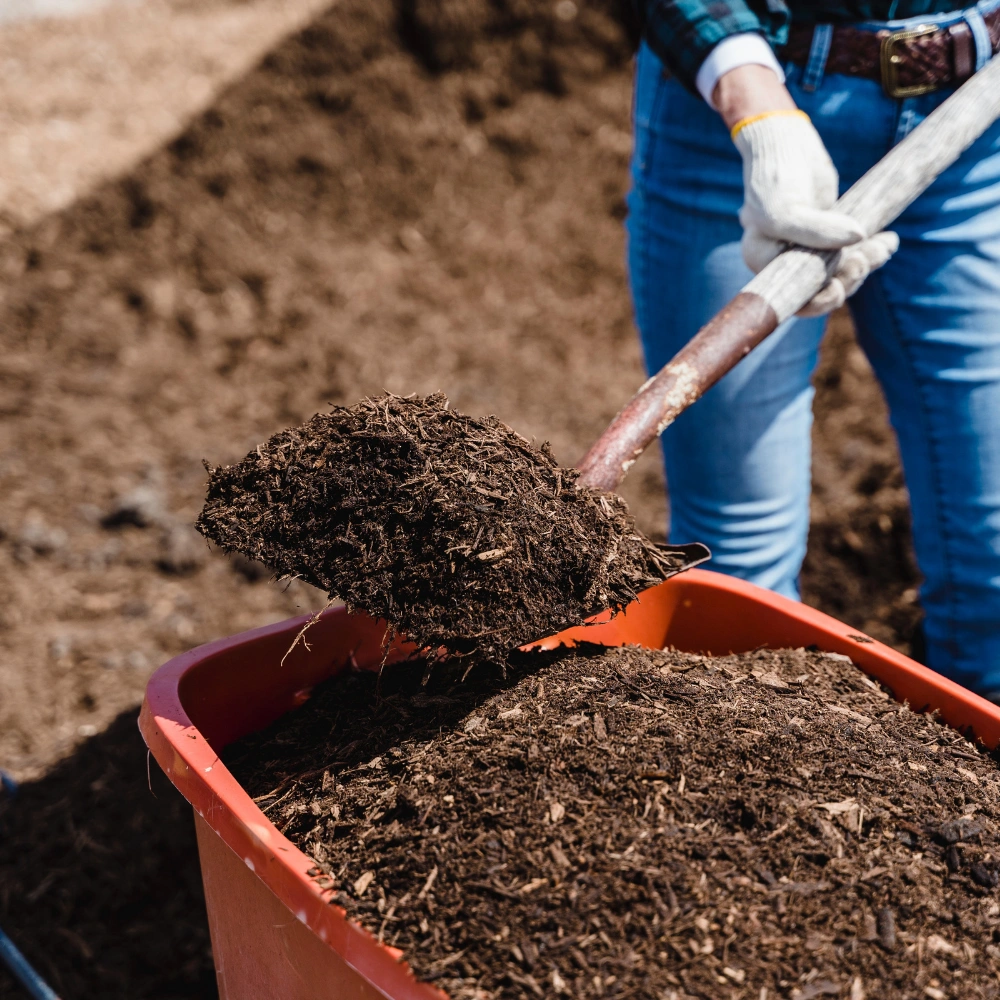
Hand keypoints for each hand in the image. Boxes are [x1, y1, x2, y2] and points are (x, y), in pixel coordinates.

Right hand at [715, 67, 897, 315]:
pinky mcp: (829, 235)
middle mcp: (783, 261)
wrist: (785, 142)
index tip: (838, 288)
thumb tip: (859, 238)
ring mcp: (808, 249)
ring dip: (865, 263)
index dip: (816, 302)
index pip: (790, 299)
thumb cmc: (775, 176)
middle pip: (819, 290)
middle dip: (846, 280)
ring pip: (840, 272)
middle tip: (864, 261)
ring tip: (884, 246)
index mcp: (763, 262)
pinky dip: (873, 250)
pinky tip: (889, 241)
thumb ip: (816, 230)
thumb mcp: (785, 208)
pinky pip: (852, 253)